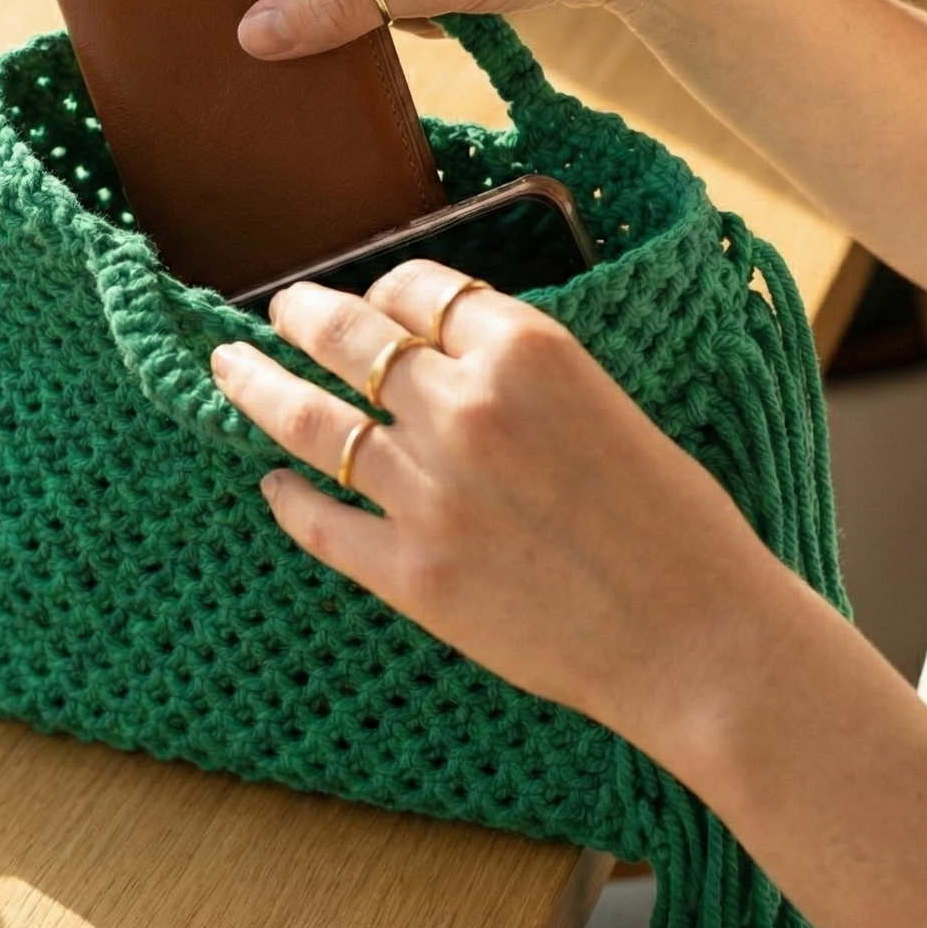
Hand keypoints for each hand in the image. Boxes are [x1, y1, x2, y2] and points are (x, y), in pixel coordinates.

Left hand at [210, 260, 796, 759]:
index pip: (418, 288)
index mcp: (528, 352)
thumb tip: (441, 359)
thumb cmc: (676, 523)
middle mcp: (465, 408)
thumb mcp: (607, 405)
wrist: (699, 639)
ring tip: (226, 368)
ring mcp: (429, 493)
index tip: (368, 298)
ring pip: (311, 421)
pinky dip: (287, 498)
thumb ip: (520, 375)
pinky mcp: (410, 573)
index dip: (383, 290)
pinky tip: (272, 484)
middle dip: (301, 314)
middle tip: (277, 310)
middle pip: (348, 338)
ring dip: (258, 387)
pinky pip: (320, 520)